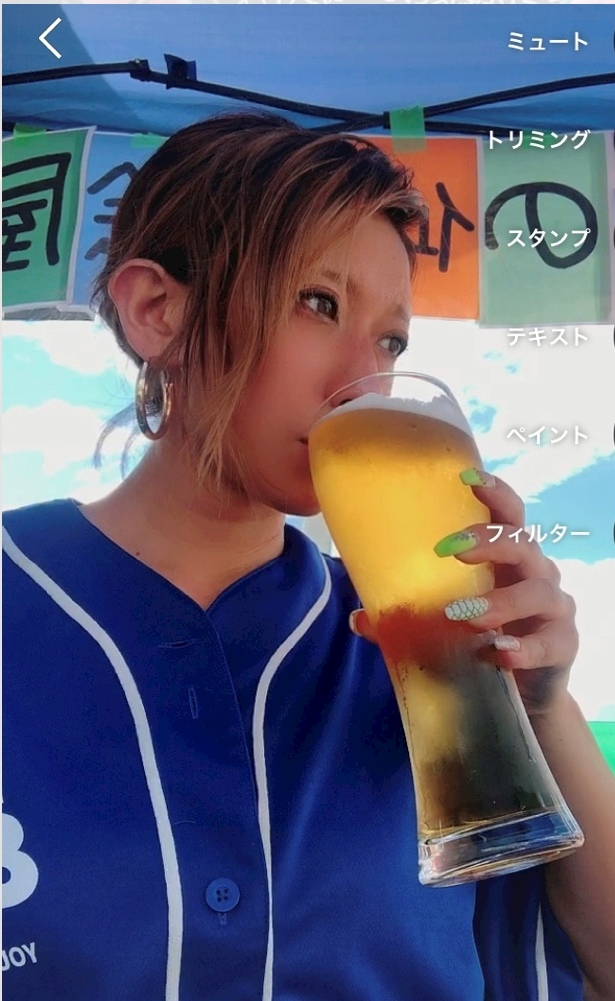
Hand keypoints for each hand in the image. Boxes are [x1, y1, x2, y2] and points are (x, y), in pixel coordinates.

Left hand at [349, 467, 578, 717]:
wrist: (527, 692)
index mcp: (508, 560)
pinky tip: (499, 654)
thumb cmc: (485, 639)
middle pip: (523, 545)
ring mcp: (555, 609)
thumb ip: (408, 619)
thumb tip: (358, 618)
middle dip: (490, 542)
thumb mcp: (445, 626)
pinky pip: (549, 642)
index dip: (495, 494)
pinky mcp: (563, 645)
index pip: (508, 516)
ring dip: (502, 602)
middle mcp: (536, 574)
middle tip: (453, 549)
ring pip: (538, 593)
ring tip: (467, 615)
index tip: (468, 477)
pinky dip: (523, 648)